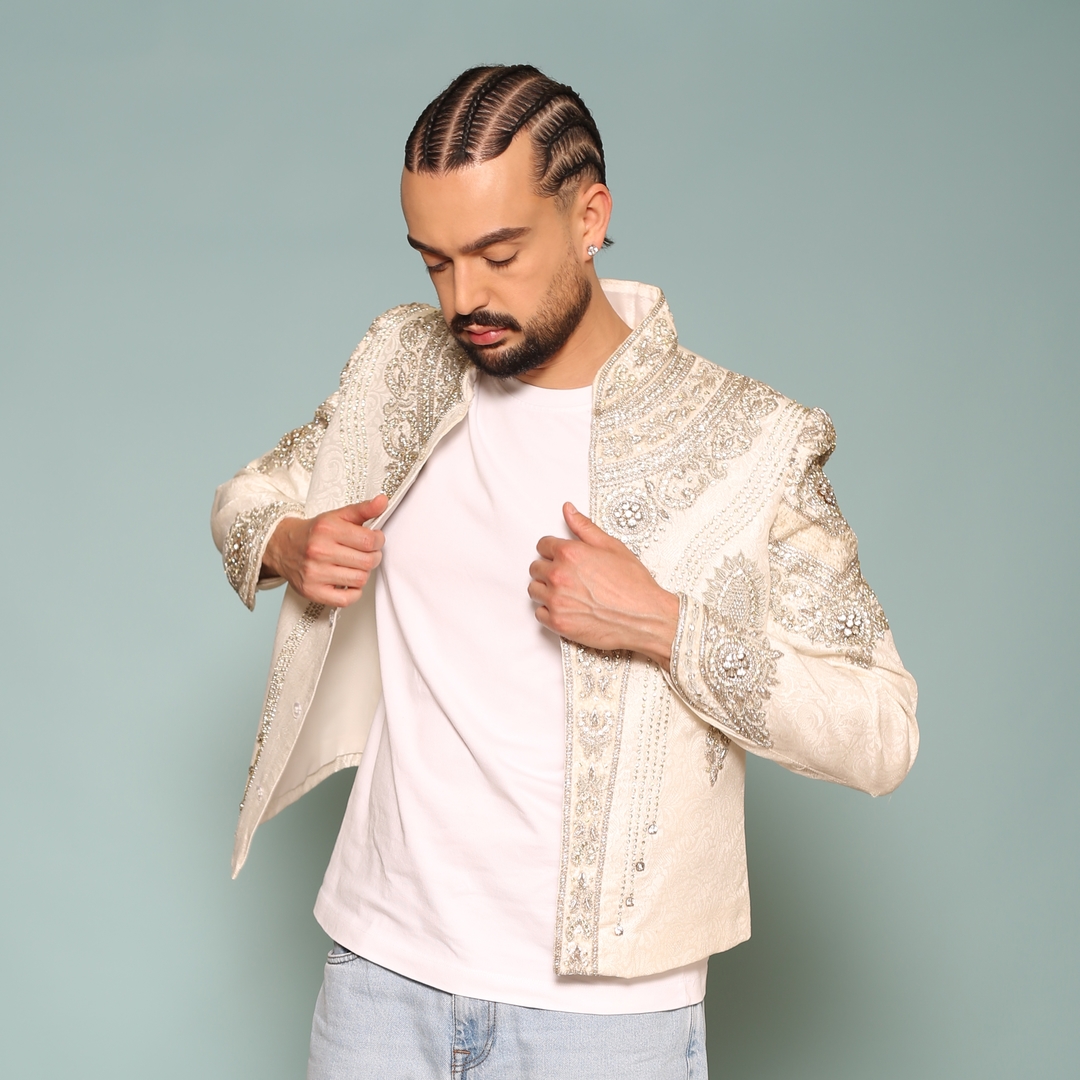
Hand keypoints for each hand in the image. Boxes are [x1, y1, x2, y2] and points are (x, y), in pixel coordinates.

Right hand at [261, 494, 387, 607]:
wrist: (283, 547)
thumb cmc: (313, 533)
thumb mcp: (337, 516)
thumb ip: (363, 509)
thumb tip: (383, 501)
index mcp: (327, 529)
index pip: (369, 540)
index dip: (379, 540)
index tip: (375, 540)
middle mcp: (319, 551)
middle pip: (367, 561)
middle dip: (373, 557)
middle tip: (367, 554)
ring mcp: (315, 573)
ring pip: (360, 579)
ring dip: (363, 573)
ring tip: (355, 566)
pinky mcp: (313, 591)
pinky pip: (347, 599)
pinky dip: (354, 593)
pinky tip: (348, 581)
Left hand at [528, 503, 679, 669]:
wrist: (645, 617)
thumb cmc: (633, 585)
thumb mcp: (612, 547)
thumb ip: (585, 527)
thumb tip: (568, 510)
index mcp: (570, 553)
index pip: (542, 545)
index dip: (553, 550)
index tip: (562, 557)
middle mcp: (558, 575)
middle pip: (536, 568)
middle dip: (549, 569)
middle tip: (569, 576)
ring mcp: (556, 600)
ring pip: (534, 590)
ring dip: (546, 589)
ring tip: (567, 592)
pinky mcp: (558, 622)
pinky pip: (539, 613)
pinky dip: (550, 611)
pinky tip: (567, 608)